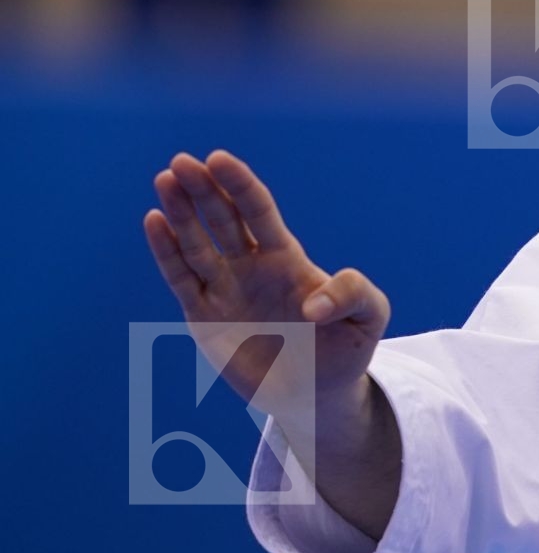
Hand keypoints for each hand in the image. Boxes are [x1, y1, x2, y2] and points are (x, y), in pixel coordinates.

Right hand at [144, 150, 388, 421]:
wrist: (318, 393)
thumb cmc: (347, 347)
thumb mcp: (369, 316)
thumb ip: (353, 295)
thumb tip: (312, 306)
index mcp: (287, 257)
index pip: (258, 211)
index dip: (239, 184)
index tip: (218, 159)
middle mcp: (251, 266)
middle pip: (223, 219)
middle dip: (204, 189)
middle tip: (180, 162)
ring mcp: (225, 289)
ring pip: (196, 243)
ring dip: (179, 212)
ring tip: (164, 180)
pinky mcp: (204, 317)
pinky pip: (181, 278)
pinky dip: (166, 251)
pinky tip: (155, 221)